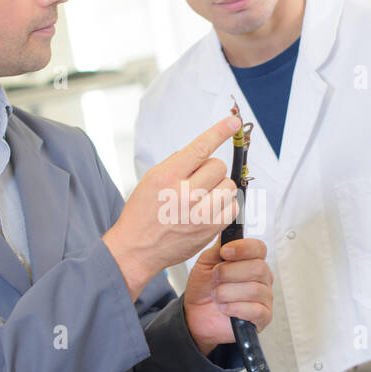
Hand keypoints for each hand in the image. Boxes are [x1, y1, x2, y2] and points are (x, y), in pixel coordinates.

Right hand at [104, 116, 239, 299]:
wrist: (137, 249)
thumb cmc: (143, 213)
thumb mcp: (151, 179)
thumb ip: (177, 164)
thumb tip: (202, 151)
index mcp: (167, 176)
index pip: (200, 147)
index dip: (220, 132)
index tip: (233, 122)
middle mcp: (185, 194)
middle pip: (218, 166)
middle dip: (210, 170)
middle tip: (197, 181)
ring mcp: (199, 213)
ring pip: (229, 185)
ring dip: (219, 187)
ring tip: (203, 197)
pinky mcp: (210, 229)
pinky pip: (233, 206)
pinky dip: (225, 205)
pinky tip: (209, 209)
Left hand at [183, 238, 272, 355]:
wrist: (195, 314)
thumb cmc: (203, 288)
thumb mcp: (206, 262)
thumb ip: (219, 247)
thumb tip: (225, 228)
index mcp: (251, 261)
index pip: (259, 248)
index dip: (243, 248)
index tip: (225, 252)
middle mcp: (262, 278)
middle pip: (258, 268)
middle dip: (230, 273)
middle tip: (215, 278)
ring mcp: (264, 298)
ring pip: (254, 290)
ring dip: (228, 293)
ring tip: (216, 296)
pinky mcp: (263, 317)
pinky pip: (256, 310)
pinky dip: (235, 308)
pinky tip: (225, 308)